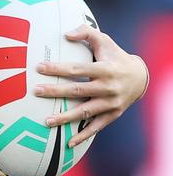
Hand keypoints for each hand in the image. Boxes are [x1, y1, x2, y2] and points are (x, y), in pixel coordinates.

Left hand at [34, 25, 148, 147]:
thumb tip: (66, 34)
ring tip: (46, 121)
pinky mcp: (113, 115)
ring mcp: (111, 103)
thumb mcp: (105, 41)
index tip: (39, 68)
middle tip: (36, 92)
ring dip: (65, 118)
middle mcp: (108, 87)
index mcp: (105, 69)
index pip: (77, 69)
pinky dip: (83, 136)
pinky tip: (68, 143)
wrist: (140, 77)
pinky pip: (96, 127)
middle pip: (77, 90)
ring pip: (85, 112)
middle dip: (55, 92)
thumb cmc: (115, 57)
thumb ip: (86, 32)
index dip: (58, 68)